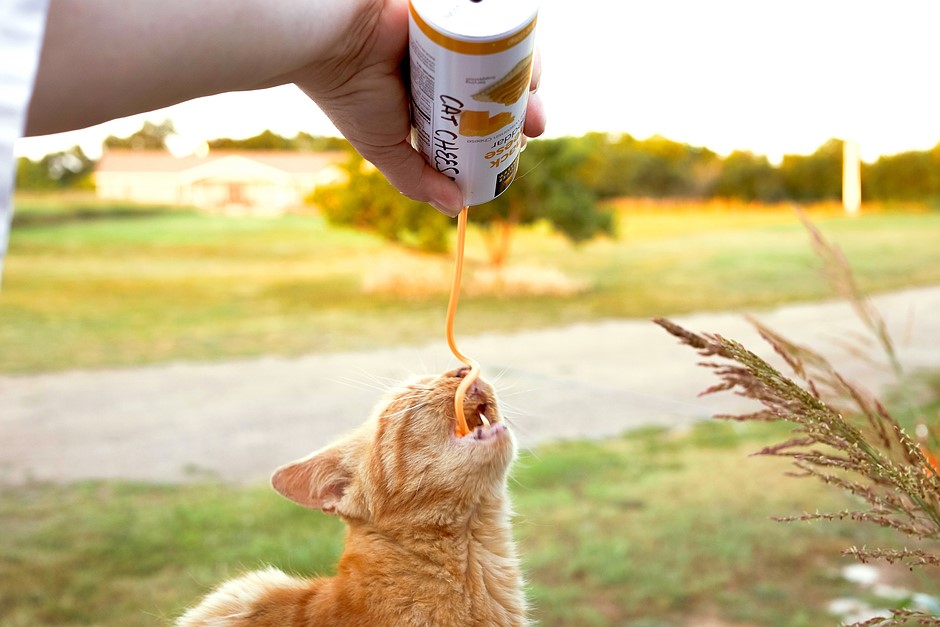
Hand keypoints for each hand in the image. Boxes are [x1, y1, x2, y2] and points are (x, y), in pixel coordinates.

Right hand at [292, 0, 544, 215]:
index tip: (518, 143)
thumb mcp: (383, 148)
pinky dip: (514, 29)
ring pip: (502, 49)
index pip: (479, 111)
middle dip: (525, 103)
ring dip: (528, 70)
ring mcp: (451, 30)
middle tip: (535, 123)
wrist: (327, 40)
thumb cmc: (349, 92)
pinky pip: (491, 15)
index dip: (504, 127)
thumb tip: (456, 207)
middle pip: (498, 81)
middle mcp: (445, 62)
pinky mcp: (451, 5)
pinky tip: (526, 52)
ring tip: (533, 90)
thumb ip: (417, 180)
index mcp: (431, 94)